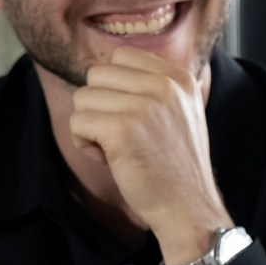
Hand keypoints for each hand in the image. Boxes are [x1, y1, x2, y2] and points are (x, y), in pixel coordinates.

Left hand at [67, 48, 231, 263]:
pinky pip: (77, 122)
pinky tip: (108, 159)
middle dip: (99, 105)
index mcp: (179, 78)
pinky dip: (84, 143)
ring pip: (83, 97)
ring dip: (90, 125)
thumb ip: (154, 87)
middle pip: (97, 74)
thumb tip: (109, 67)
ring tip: (116, 148)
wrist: (188, 208)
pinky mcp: (122, 129)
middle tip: (120, 135)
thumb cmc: (176, 166)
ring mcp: (144, 106)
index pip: (121, 56)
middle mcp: (164, 86)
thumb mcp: (180, 113)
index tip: (131, 115)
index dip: (114, 87)